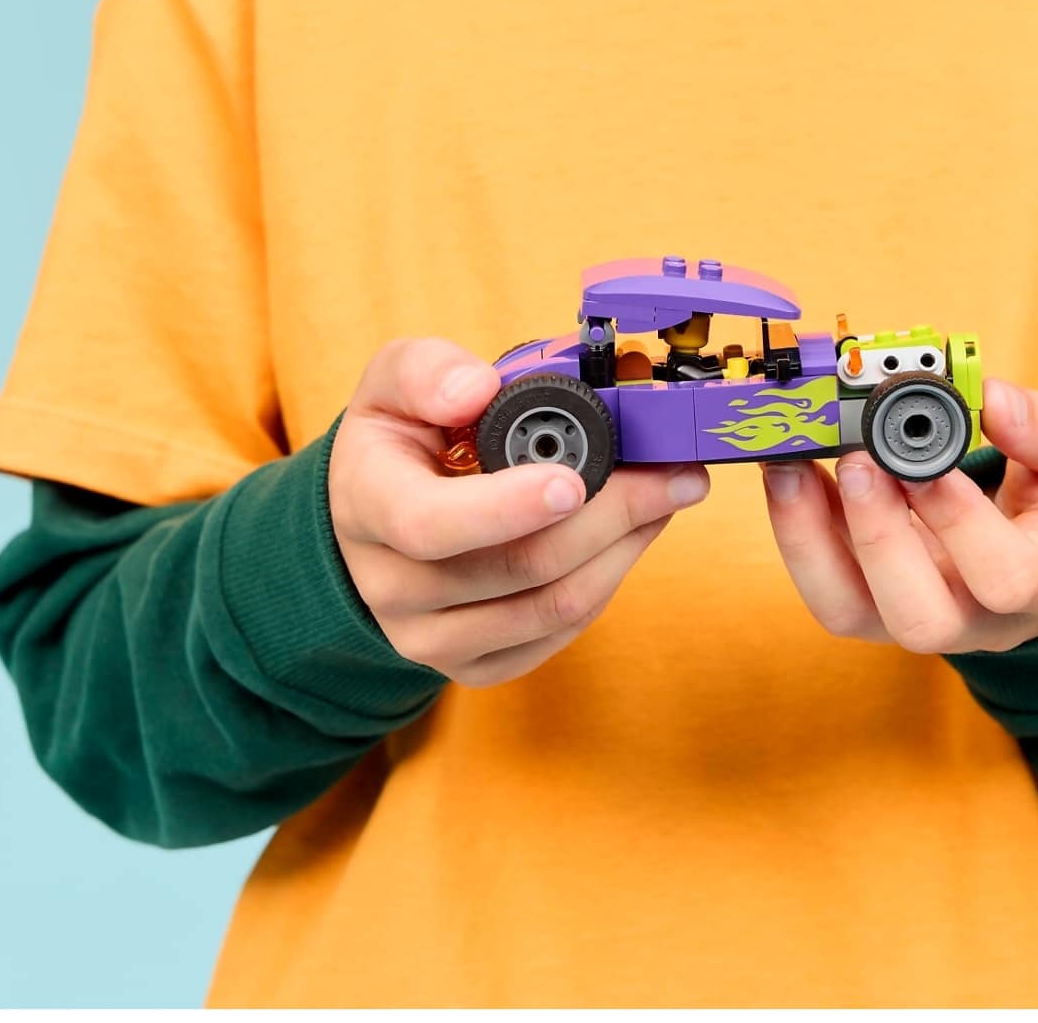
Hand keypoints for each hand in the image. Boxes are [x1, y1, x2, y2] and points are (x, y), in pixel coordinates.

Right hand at [328, 338, 708, 685]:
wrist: (374, 516)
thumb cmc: (398, 441)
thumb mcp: (393, 383)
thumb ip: (428, 372)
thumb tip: (479, 389)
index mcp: (367, 505)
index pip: (430, 525)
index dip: (507, 508)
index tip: (574, 481)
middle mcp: (391, 586)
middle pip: (519, 566)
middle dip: (611, 514)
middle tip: (670, 472)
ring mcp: (431, 636)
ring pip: (552, 605)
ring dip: (625, 545)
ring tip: (666, 493)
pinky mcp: (474, 664)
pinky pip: (559, 633)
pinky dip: (610, 578)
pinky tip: (634, 532)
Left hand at [760, 377, 1037, 653]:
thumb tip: (993, 398)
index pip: (1004, 578)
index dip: (959, 521)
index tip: (928, 461)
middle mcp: (977, 618)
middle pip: (918, 619)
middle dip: (875, 537)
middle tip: (855, 461)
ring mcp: (919, 615)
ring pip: (849, 612)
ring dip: (807, 538)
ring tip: (790, 464)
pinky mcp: (875, 600)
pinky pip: (824, 584)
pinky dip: (796, 529)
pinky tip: (792, 471)